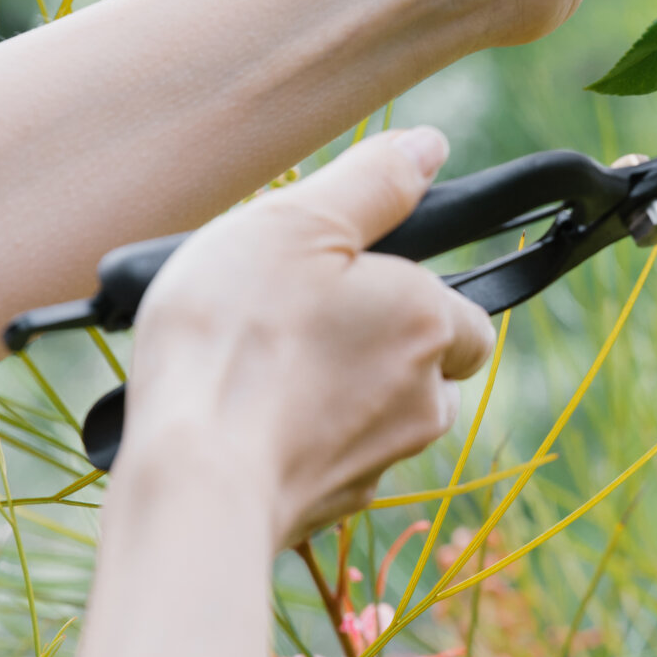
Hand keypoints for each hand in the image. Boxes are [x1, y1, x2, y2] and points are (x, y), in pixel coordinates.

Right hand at [109, 127, 495, 547]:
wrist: (192, 482)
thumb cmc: (238, 340)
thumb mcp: (295, 223)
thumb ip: (371, 182)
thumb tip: (428, 147)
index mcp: (430, 322)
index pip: (463, 313)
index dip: (410, 294)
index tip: (345, 283)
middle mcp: (424, 401)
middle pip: (421, 369)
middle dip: (372, 347)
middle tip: (292, 322)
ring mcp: (379, 463)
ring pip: (376, 418)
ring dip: (333, 395)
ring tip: (255, 370)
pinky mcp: (331, 509)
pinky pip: (327, 463)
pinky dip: (296, 442)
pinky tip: (240, 423)